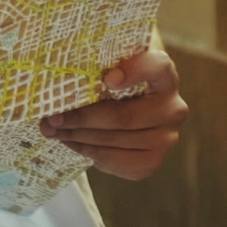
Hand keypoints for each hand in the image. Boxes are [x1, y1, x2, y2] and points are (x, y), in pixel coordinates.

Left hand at [37, 41, 186, 179]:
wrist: (132, 106)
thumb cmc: (116, 79)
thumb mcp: (112, 62)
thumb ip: (98, 62)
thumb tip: (57, 82)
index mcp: (164, 74)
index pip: (156, 67)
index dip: (135, 72)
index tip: (109, 79)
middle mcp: (173, 107)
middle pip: (125, 117)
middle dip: (83, 119)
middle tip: (53, 119)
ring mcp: (167, 138)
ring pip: (117, 142)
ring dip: (80, 138)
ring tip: (55, 132)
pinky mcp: (153, 161)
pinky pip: (119, 163)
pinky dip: (92, 155)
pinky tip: (76, 144)